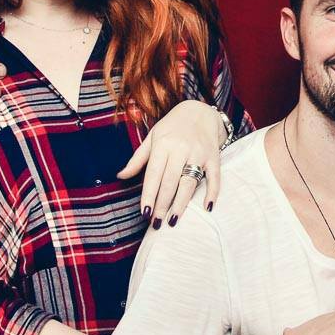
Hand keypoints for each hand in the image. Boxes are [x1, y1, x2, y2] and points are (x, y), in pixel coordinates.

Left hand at [119, 100, 225, 225]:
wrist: (200, 111)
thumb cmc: (172, 127)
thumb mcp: (152, 137)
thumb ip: (137, 159)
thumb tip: (120, 176)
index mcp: (163, 144)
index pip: (153, 175)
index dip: (149, 195)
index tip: (144, 213)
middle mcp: (181, 149)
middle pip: (170, 182)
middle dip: (162, 204)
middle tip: (156, 223)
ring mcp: (199, 153)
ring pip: (189, 182)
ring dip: (181, 203)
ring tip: (173, 220)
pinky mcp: (214, 157)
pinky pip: (214, 177)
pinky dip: (212, 192)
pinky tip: (207, 207)